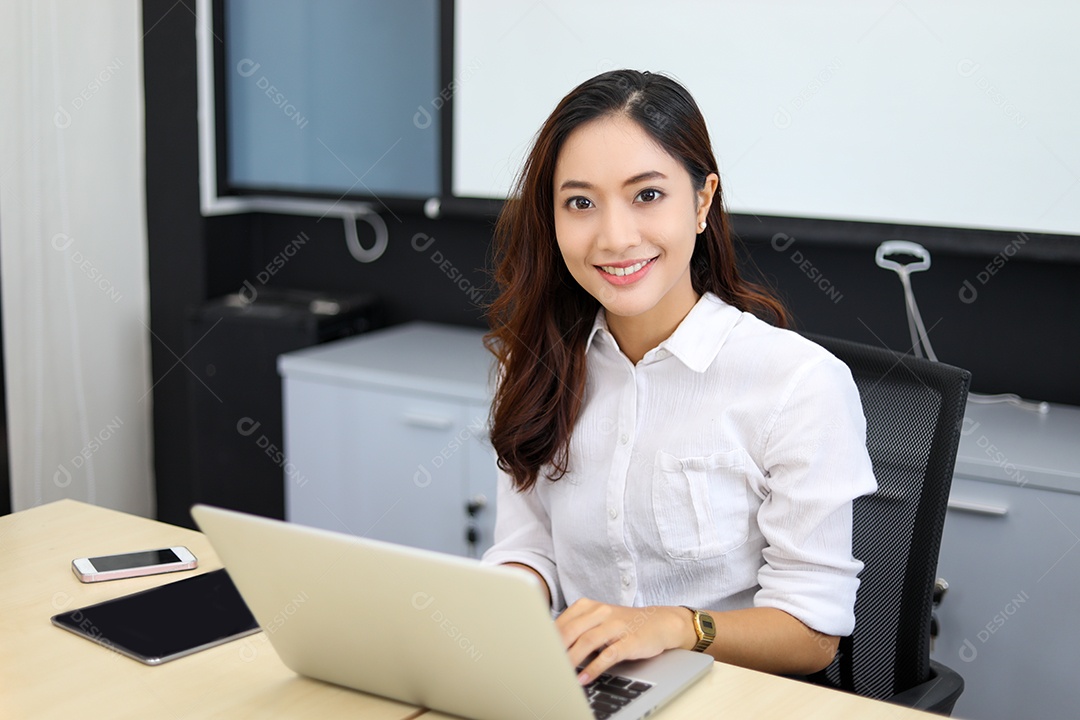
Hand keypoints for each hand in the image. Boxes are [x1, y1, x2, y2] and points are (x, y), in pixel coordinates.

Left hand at [555, 598, 695, 683]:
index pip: (562, 622)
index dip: (548, 638)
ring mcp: (616, 625)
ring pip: (588, 641)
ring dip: (572, 659)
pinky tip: (584, 678)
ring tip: (561, 673)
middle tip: (545, 664)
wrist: (660, 622)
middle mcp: (601, 612)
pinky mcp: (630, 640)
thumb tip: (551, 646)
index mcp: (589, 606)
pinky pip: (608, 655)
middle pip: (571, 630)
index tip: (537, 652)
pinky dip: (594, 668)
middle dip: (556, 649)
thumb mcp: (598, 620)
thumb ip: (577, 629)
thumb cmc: (625, 624)